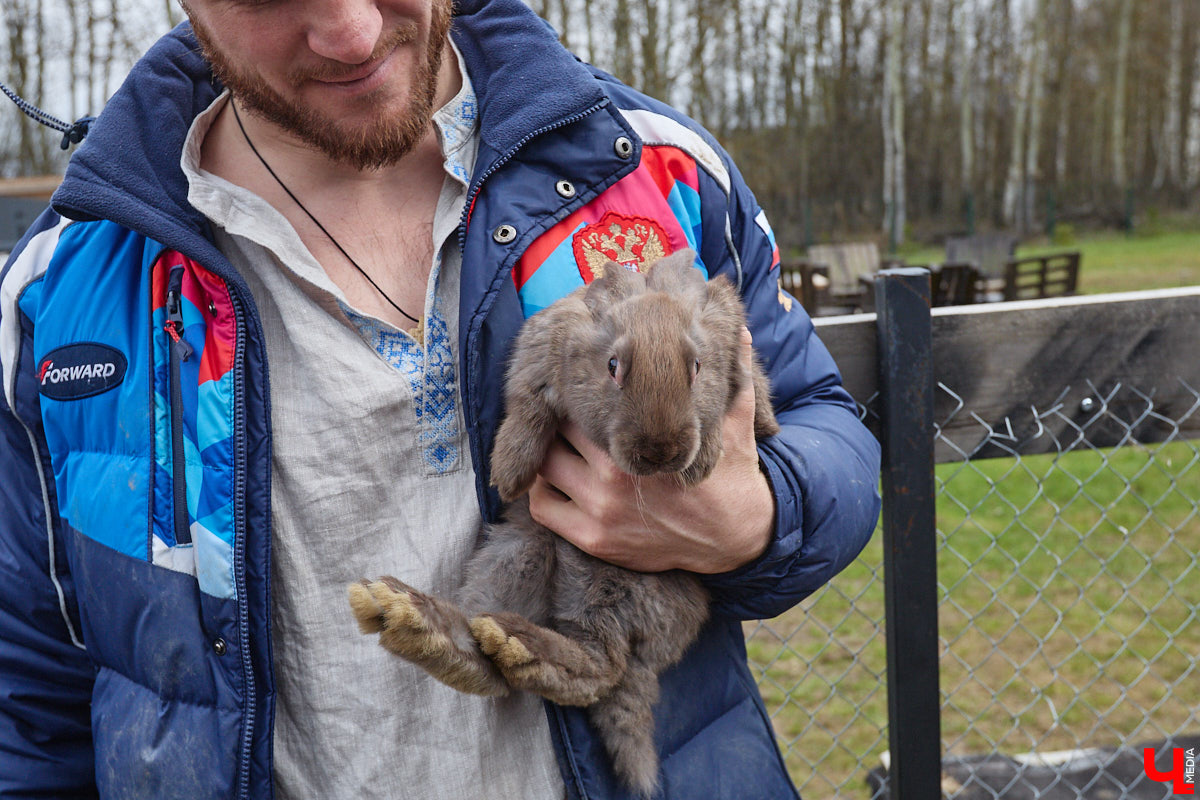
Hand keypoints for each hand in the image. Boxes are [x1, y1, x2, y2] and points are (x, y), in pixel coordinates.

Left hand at [526, 328, 774, 573]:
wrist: (736, 541)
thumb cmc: (732, 477)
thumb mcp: (736, 425)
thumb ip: (734, 377)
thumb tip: (742, 330)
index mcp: (641, 445)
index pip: (586, 407)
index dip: (581, 396)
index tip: (583, 391)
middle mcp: (614, 479)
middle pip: (559, 434)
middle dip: (562, 423)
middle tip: (568, 418)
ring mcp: (600, 513)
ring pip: (545, 469)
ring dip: (548, 456)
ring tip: (563, 446)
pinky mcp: (594, 541)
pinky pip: (543, 510)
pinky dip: (543, 493)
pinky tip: (559, 482)